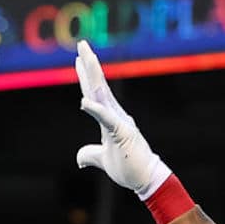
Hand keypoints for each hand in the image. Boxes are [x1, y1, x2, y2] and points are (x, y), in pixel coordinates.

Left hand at [74, 40, 171, 198]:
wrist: (145, 179)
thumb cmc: (127, 167)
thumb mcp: (102, 159)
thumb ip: (90, 154)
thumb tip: (79, 158)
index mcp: (110, 118)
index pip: (95, 93)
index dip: (86, 76)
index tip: (79, 58)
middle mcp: (115, 115)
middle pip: (98, 86)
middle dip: (89, 64)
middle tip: (81, 44)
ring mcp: (119, 122)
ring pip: (102, 94)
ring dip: (92, 75)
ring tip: (84, 57)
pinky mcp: (121, 134)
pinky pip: (106, 119)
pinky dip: (95, 110)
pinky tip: (83, 101)